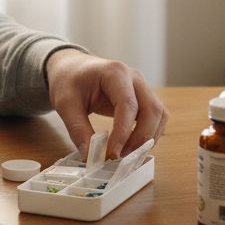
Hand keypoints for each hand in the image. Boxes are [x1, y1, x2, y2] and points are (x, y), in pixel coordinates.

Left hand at [45, 49, 167, 160]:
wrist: (72, 67)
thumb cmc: (69, 80)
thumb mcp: (65, 103)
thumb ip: (77, 128)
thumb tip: (89, 156)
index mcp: (115, 73)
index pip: (127, 104)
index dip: (123, 132)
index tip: (112, 153)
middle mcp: (134, 78)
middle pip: (152, 109)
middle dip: (141, 137)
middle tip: (122, 156)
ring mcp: (141, 86)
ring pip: (159, 114)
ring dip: (148, 137)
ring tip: (127, 154)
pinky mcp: (142, 97)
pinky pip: (155, 116)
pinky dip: (149, 133)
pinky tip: (133, 146)